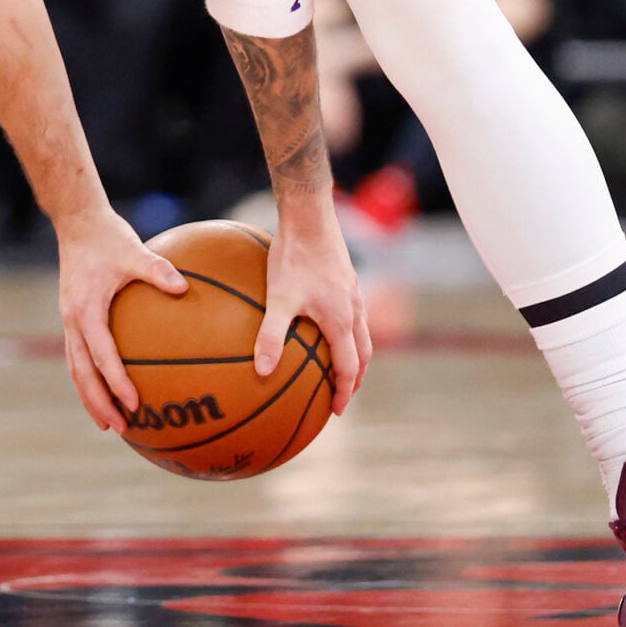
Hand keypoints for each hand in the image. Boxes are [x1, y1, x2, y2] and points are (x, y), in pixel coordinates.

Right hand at [54, 204, 186, 429]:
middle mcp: (73, 321)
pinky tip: (106, 391)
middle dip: (98, 403)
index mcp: (86, 310)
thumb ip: (158, 270)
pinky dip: (90, 379)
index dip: (116, 382)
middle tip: (119, 428)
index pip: (102, 355)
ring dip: (90, 397)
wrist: (77, 223)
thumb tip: (184, 288)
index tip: (134, 404)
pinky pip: (79, 357)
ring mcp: (69, 322)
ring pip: (76, 370)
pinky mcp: (73, 319)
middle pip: (81, 373)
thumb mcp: (134, 250)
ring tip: (107, 424)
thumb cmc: (107, 237)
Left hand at [256, 200, 370, 416]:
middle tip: (342, 393)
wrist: (310, 215)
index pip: (348, 367)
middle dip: (354, 377)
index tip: (335, 411)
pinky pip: (353, 314)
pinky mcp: (346, 278)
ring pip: (361, 333)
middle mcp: (354, 309)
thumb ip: (270, 336)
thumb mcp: (278, 299)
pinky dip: (347, 330)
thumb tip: (261, 372)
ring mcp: (353, 292)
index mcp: (341, 321)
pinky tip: (325, 322)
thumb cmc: (293, 256)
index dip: (343, 392)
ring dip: (354, 354)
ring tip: (339, 364)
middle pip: (363, 353)